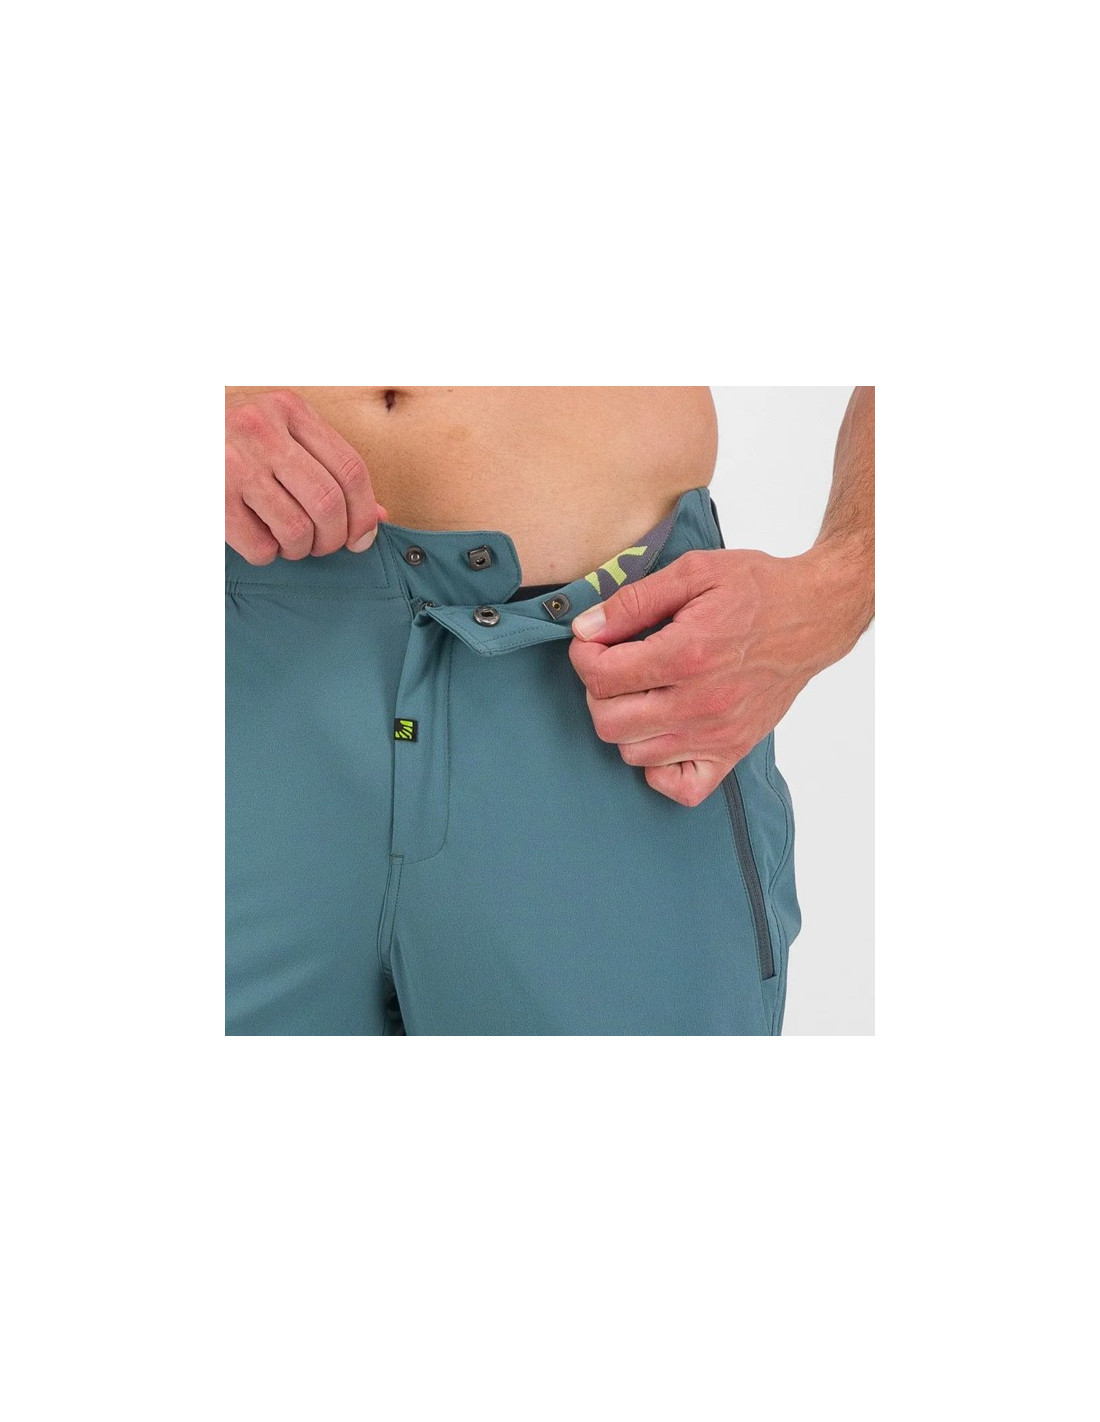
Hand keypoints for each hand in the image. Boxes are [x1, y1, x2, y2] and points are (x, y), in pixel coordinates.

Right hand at [225, 389, 387, 563]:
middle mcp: (262, 430)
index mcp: (289, 409)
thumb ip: (328, 469)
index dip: (365, 513)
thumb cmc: (232, 440)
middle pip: (329, 502)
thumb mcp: (282, 436)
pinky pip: (260, 547)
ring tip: (291, 543)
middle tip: (324, 545)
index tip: (362, 536)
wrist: (164, 430)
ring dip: (302, 549)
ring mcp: (233, 462)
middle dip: (335, 538)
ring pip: (297, 529)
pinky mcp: (210, 496)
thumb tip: (376, 518)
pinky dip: (268, 555)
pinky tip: (260, 540)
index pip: (351, 469)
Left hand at [568, 543, 870, 805]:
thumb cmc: (757, 589)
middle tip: (616, 665)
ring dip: (624, 724)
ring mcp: (717, 734)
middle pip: (608, 721)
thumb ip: (634, 601)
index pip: (601, 676)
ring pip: (633, 753)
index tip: (593, 641)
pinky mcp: (732, 751)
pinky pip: (680, 788)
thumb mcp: (693, 572)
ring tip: (641, 692)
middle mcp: (700, 703)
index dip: (584, 656)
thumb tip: (586, 628)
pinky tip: (662, 733)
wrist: (815, 616)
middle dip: (597, 691)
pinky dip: (659, 768)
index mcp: (687, 654)